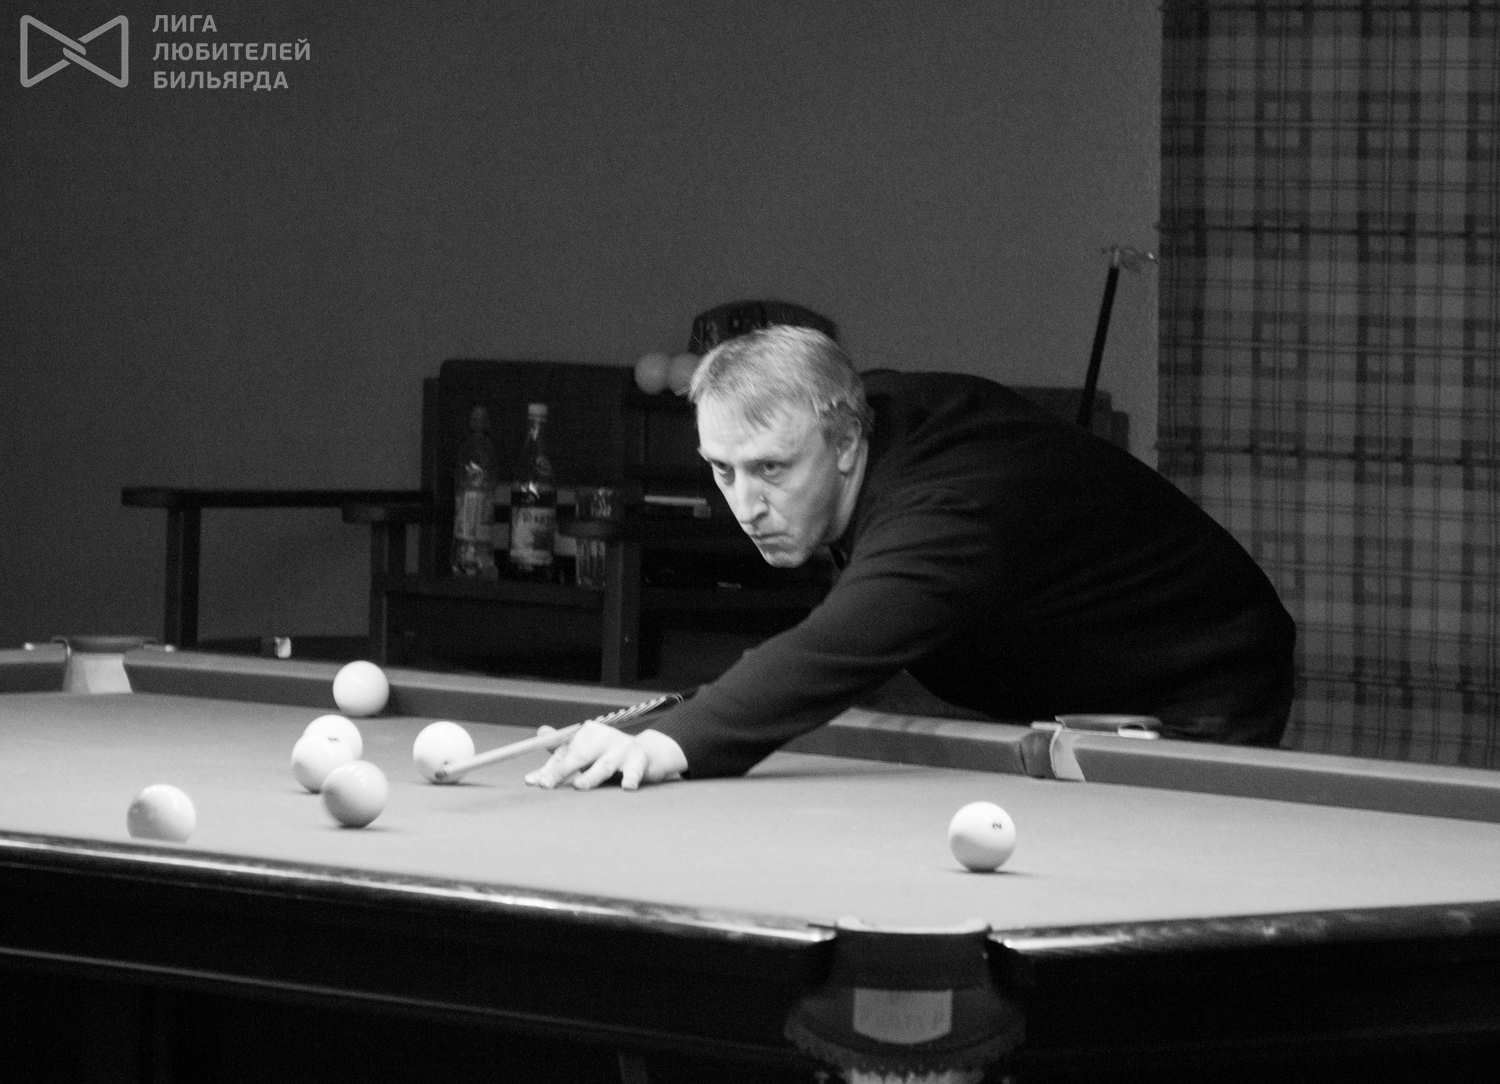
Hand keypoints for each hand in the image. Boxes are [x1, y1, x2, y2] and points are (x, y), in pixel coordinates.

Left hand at [524, 723, 686, 790]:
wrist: (648, 754)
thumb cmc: (607, 755)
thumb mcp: (584, 751)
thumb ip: (560, 755)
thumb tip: (534, 756)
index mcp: (588, 732)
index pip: (564, 751)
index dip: (549, 768)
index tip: (534, 782)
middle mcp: (604, 737)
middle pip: (580, 755)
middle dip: (562, 770)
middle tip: (547, 785)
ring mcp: (623, 748)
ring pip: (604, 765)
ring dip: (591, 776)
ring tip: (579, 786)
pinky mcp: (640, 761)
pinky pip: (634, 772)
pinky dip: (631, 779)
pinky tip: (627, 786)